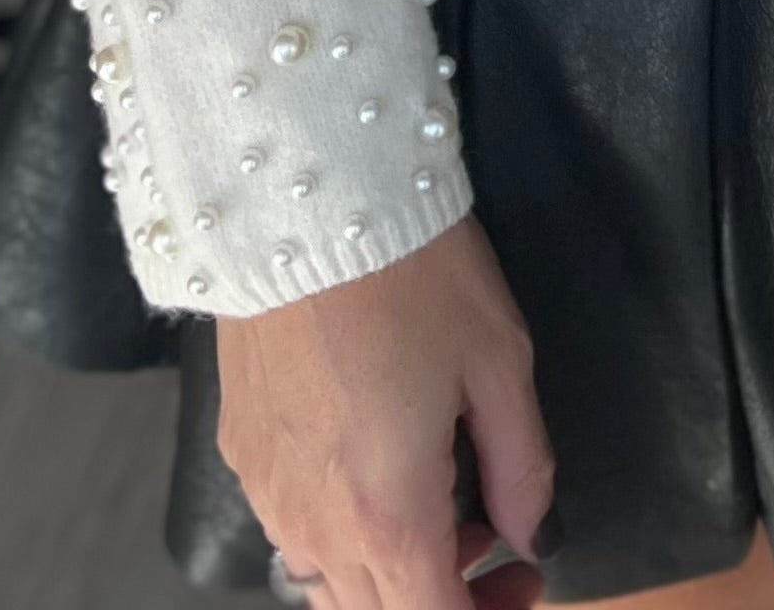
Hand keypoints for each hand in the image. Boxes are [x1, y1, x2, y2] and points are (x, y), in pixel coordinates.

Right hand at [216, 213, 555, 608]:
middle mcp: (315, 526)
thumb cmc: (417, 277)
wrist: (305, 203)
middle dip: (443, 600)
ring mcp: (267, 494)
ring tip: (443, 504)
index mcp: (388, 516)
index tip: (526, 578)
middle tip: (496, 543)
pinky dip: (341, 535)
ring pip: (327, 586)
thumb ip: (522, 466)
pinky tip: (376, 469)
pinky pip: (291, 533)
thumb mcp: (499, 363)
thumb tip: (534, 535)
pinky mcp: (239, 454)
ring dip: (389, 574)